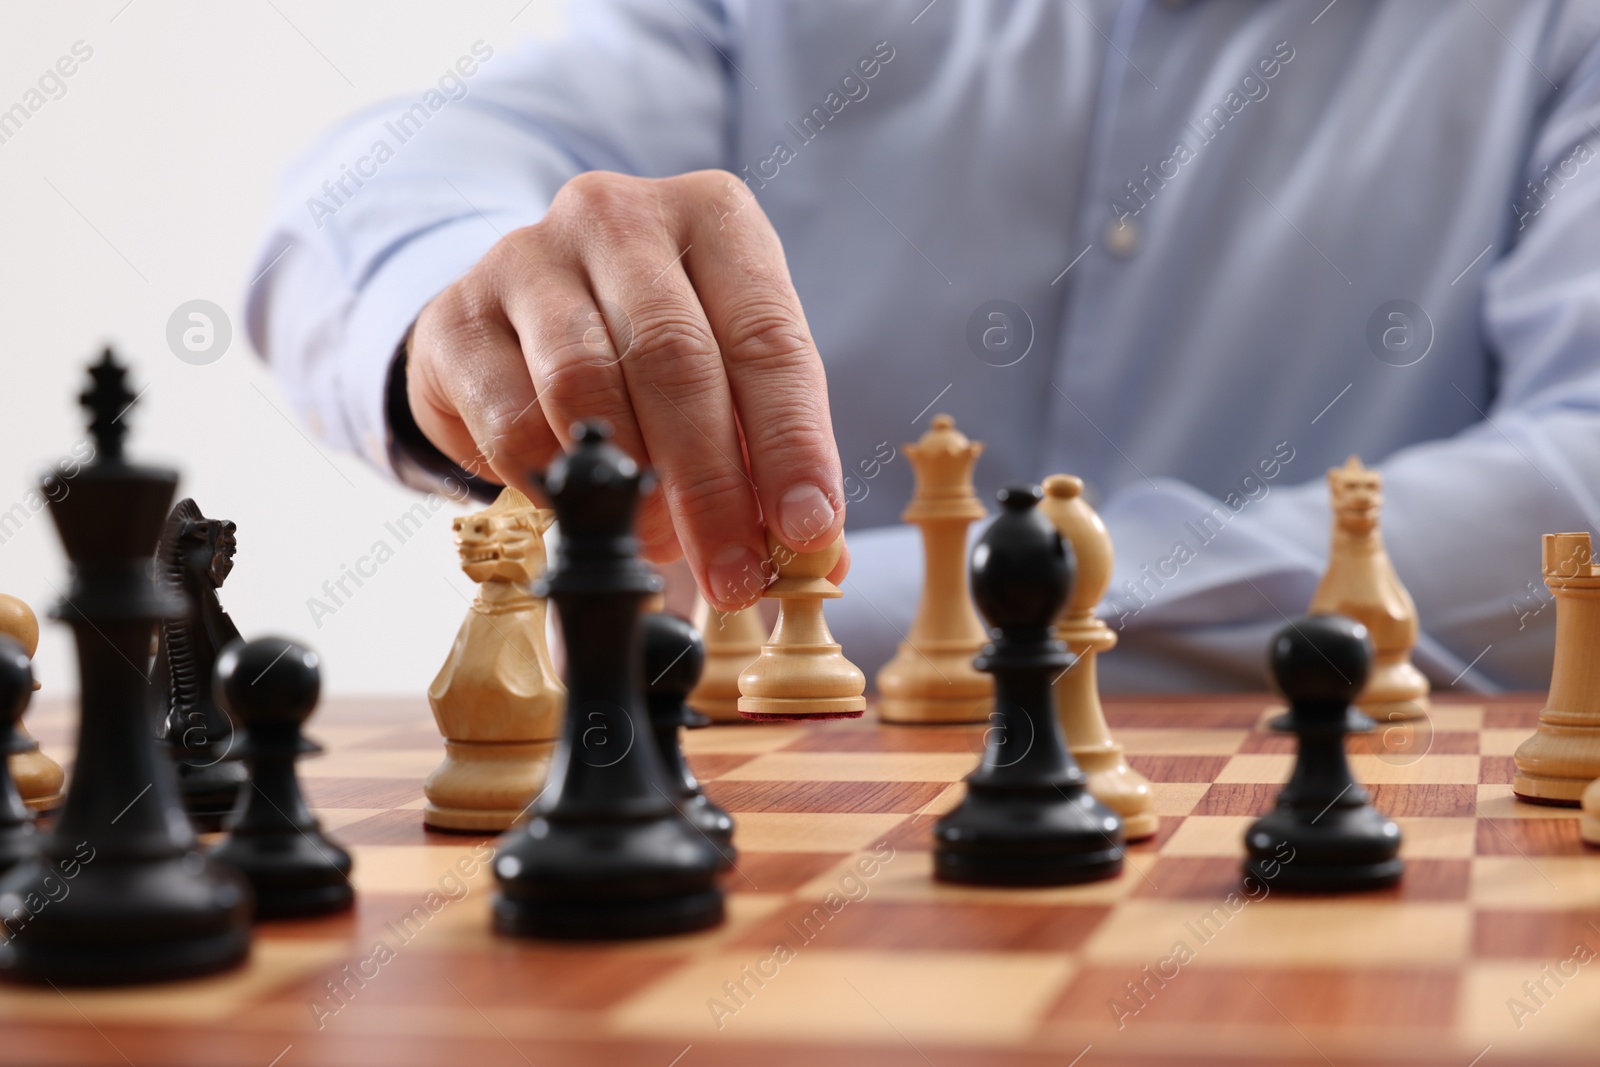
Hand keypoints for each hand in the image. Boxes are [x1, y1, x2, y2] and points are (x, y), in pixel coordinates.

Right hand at [407, 169, 846, 608]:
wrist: (510, 323)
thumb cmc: (644, 352)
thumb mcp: (726, 378)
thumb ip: (771, 455)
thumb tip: (819, 555)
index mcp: (712, 218)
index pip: (769, 336)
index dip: (792, 442)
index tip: (807, 528)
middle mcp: (618, 217)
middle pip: (676, 359)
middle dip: (713, 486)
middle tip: (734, 573)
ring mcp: (527, 258)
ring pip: (587, 386)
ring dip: (631, 487)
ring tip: (658, 542)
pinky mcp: (457, 319)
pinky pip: (514, 421)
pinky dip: (557, 486)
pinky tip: (583, 509)